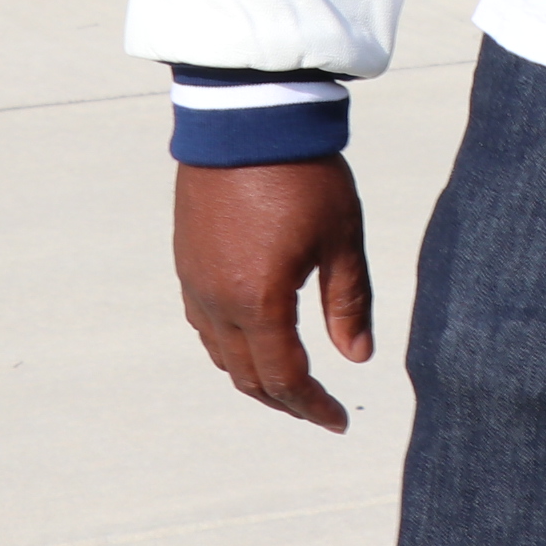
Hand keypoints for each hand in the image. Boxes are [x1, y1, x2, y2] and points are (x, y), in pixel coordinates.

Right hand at [175, 157, 375, 432]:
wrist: (245, 123)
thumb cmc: (303, 176)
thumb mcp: (341, 238)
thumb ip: (349, 302)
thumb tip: (357, 357)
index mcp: (259, 302)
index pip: (285, 378)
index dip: (313, 406)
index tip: (339, 422)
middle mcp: (217, 303)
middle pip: (247, 377)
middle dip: (285, 401)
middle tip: (319, 411)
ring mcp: (195, 285)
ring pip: (222, 355)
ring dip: (255, 378)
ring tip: (292, 384)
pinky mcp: (187, 264)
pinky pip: (205, 326)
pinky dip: (232, 348)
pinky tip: (257, 341)